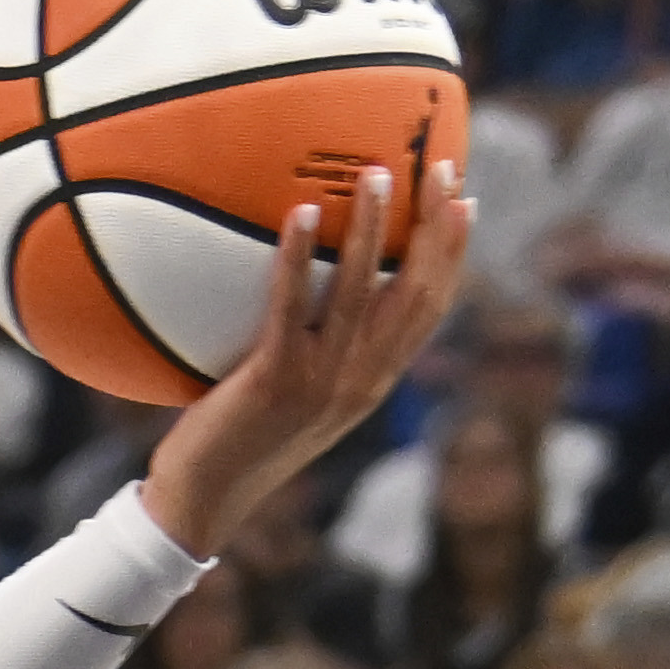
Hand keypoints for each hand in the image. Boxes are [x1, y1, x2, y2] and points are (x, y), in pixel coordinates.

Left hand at [140, 154, 476, 540]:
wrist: (204, 501)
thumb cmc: (243, 438)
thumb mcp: (301, 391)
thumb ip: (322, 345)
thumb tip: (318, 280)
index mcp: (373, 381)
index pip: (430, 309)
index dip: (453, 254)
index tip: (465, 202)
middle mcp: (359, 381)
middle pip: (413, 293)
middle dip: (434, 227)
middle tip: (439, 168)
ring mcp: (320, 383)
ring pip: (359, 292)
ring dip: (371, 228)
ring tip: (376, 174)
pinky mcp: (274, 382)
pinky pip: (290, 308)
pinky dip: (297, 257)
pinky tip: (301, 213)